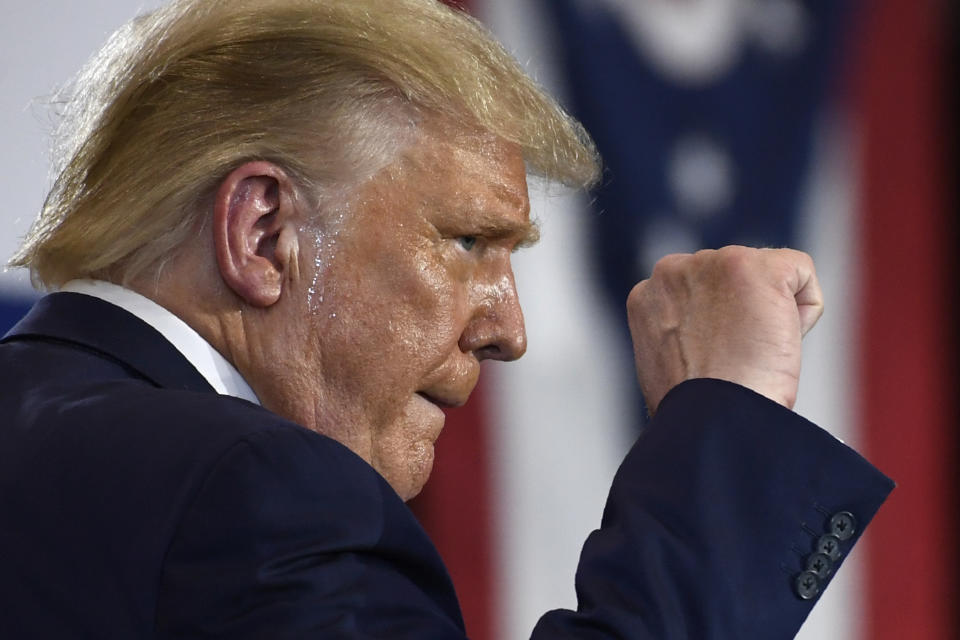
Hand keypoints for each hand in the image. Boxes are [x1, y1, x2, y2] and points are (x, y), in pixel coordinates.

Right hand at [627, 246, 823, 413]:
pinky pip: (801, 274)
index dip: (719, 331)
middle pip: (735, 280)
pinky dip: (803, 314)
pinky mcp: (752, 266)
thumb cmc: (694, 412)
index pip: (703, 293)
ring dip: (771, 317)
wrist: (710, 421)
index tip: (712, 364)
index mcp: (647, 295)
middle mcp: (672, 270)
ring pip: (769, 277)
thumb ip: (679, 331)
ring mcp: (711, 265)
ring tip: (749, 355)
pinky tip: (775, 343)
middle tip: (732, 361)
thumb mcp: (666, 363)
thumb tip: (708, 334)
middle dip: (744, 316)